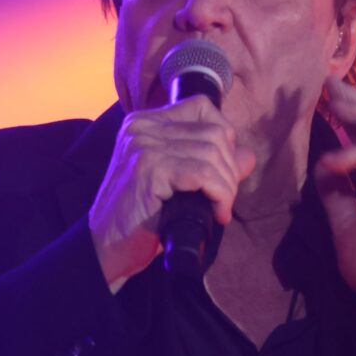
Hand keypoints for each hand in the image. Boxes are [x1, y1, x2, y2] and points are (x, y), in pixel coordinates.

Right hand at [89, 98, 255, 288]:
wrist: (107, 248)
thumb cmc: (142, 219)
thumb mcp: (179, 185)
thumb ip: (211, 165)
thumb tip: (248, 156)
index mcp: (145, 124)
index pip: (202, 107)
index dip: (225, 137)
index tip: (223, 170)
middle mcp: (142, 127)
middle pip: (214, 132)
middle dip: (230, 169)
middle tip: (224, 199)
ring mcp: (144, 146)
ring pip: (213, 154)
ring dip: (227, 186)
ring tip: (220, 209)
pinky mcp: (148, 169)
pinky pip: (203, 173)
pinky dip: (219, 194)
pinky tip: (217, 214)